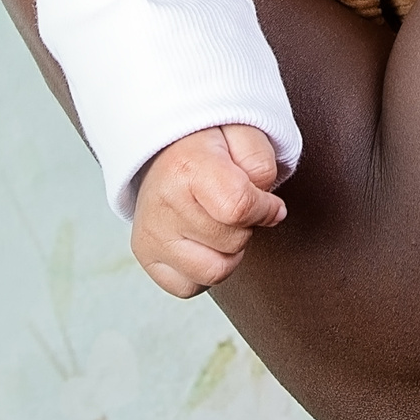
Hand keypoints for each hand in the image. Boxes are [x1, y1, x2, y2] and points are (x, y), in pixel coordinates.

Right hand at [132, 123, 289, 296]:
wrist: (167, 146)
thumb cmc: (210, 141)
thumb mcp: (244, 132)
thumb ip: (263, 165)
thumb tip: (272, 213)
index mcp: (185, 167)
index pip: (239, 208)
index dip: (266, 208)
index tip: (269, 202)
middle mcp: (162, 205)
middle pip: (233, 242)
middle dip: (246, 226)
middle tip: (235, 203)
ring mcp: (151, 235)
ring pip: (215, 272)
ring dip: (229, 252)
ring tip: (221, 223)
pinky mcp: (146, 257)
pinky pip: (191, 287)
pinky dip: (205, 270)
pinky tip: (203, 241)